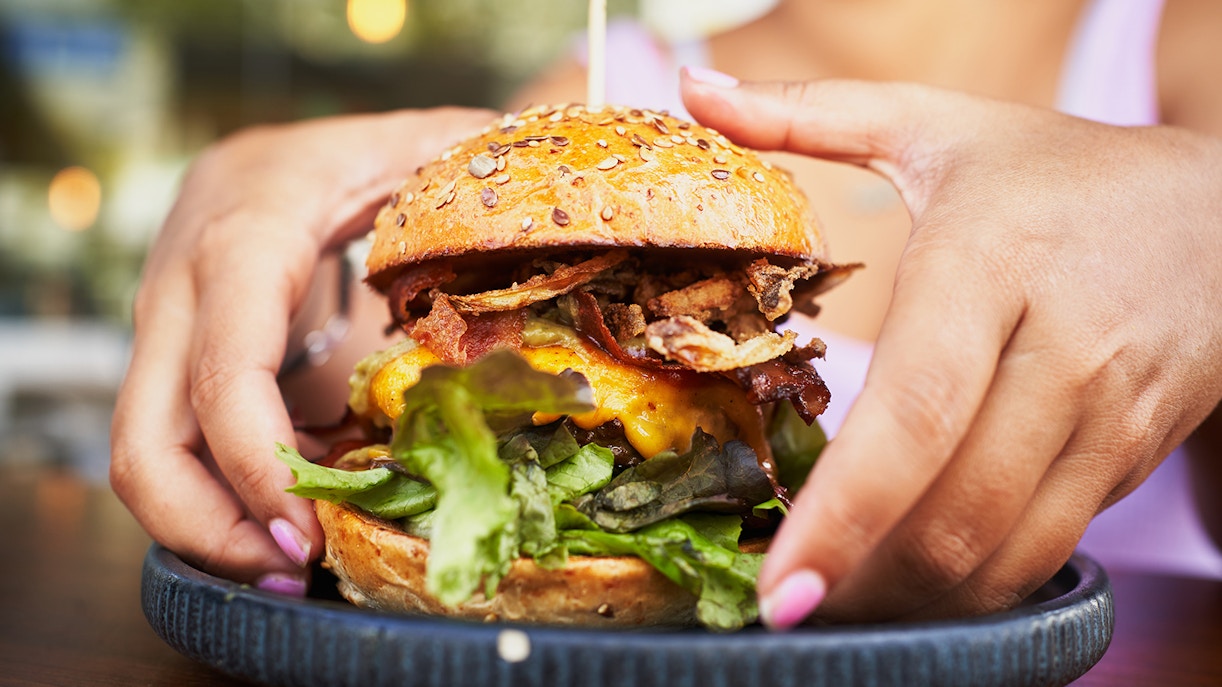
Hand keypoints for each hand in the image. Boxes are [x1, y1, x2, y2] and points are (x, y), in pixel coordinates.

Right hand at [110, 108, 492, 591]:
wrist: (272, 159)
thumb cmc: (359, 153)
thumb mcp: (419, 148)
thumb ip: (479, 179)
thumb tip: (560, 214)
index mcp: (244, 237)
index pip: (226, 368)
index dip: (259, 463)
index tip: (312, 531)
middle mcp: (181, 294)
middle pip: (145, 439)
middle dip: (211, 526)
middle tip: (297, 571)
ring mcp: (167, 339)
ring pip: (144, 458)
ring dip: (209, 528)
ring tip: (297, 565)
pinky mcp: (177, 375)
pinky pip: (175, 451)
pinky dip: (220, 499)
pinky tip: (290, 523)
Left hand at [682, 69, 1221, 624]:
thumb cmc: (1059, 173)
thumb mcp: (938, 125)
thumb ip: (809, 114)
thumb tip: (695, 90)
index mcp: (991, 263)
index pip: (916, 412)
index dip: (846, 509)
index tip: (782, 578)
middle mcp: (1061, 348)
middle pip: (956, 503)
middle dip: (865, 578)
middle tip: (787, 606)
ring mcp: (1109, 412)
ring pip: (1006, 544)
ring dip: (916, 595)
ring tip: (841, 605)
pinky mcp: (1133, 455)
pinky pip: (1049, 544)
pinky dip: (977, 582)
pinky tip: (918, 580)